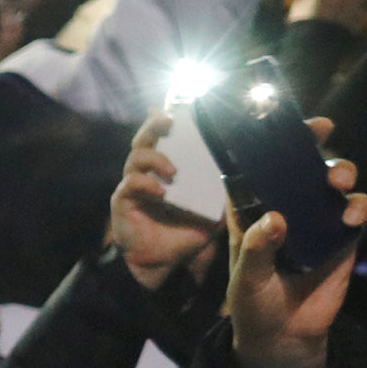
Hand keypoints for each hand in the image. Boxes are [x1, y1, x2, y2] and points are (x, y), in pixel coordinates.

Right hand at [108, 113, 222, 290]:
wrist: (169, 262)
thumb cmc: (190, 231)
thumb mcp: (216, 205)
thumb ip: (226, 186)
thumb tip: (243, 170)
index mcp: (170, 166)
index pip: (165, 134)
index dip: (165, 116)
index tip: (176, 105)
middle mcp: (150, 171)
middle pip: (145, 137)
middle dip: (155, 124)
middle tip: (169, 121)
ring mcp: (135, 185)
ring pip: (135, 157)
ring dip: (155, 158)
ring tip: (173, 171)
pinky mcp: (123, 202)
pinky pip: (130, 184)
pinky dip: (145, 184)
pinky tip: (161, 192)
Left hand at [222, 123, 366, 367]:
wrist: (284, 339)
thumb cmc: (254, 305)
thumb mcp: (246, 279)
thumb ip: (256, 249)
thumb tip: (275, 219)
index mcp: (253, 213)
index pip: (259, 169)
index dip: (268, 142)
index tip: (278, 121)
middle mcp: (286, 210)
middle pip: (301, 166)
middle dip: (313, 143)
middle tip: (321, 130)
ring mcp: (317, 222)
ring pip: (333, 183)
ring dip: (339, 171)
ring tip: (335, 181)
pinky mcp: (343, 238)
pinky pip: (357, 211)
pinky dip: (359, 206)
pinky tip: (351, 214)